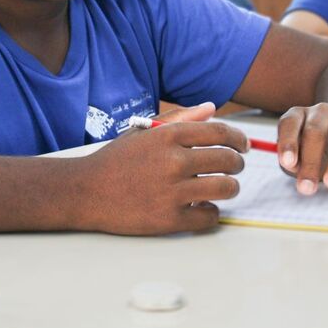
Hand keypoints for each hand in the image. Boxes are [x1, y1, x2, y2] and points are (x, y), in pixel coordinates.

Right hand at [79, 103, 248, 234]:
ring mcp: (173, 191)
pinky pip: (209, 217)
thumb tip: (210, 108)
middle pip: (228, 160)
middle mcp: (174, 161)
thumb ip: (179, 117)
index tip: (243, 145)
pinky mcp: (169, 219)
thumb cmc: (115, 160)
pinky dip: (211, 213)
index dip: (238, 138)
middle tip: (234, 168)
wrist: (85, 191)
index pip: (220, 132)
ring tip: (223, 187)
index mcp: (168, 135)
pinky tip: (202, 208)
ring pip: (225, 188)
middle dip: (237, 164)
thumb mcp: (143, 131)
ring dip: (230, 188)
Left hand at [275, 103, 327, 194]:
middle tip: (308, 188)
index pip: (289, 123)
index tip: (288, 163)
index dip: (288, 142)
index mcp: (298, 116)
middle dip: (311, 161)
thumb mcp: (296, 159)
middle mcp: (321, 112)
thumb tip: (295, 167)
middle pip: (316, 130)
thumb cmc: (310, 154)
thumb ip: (292, 163)